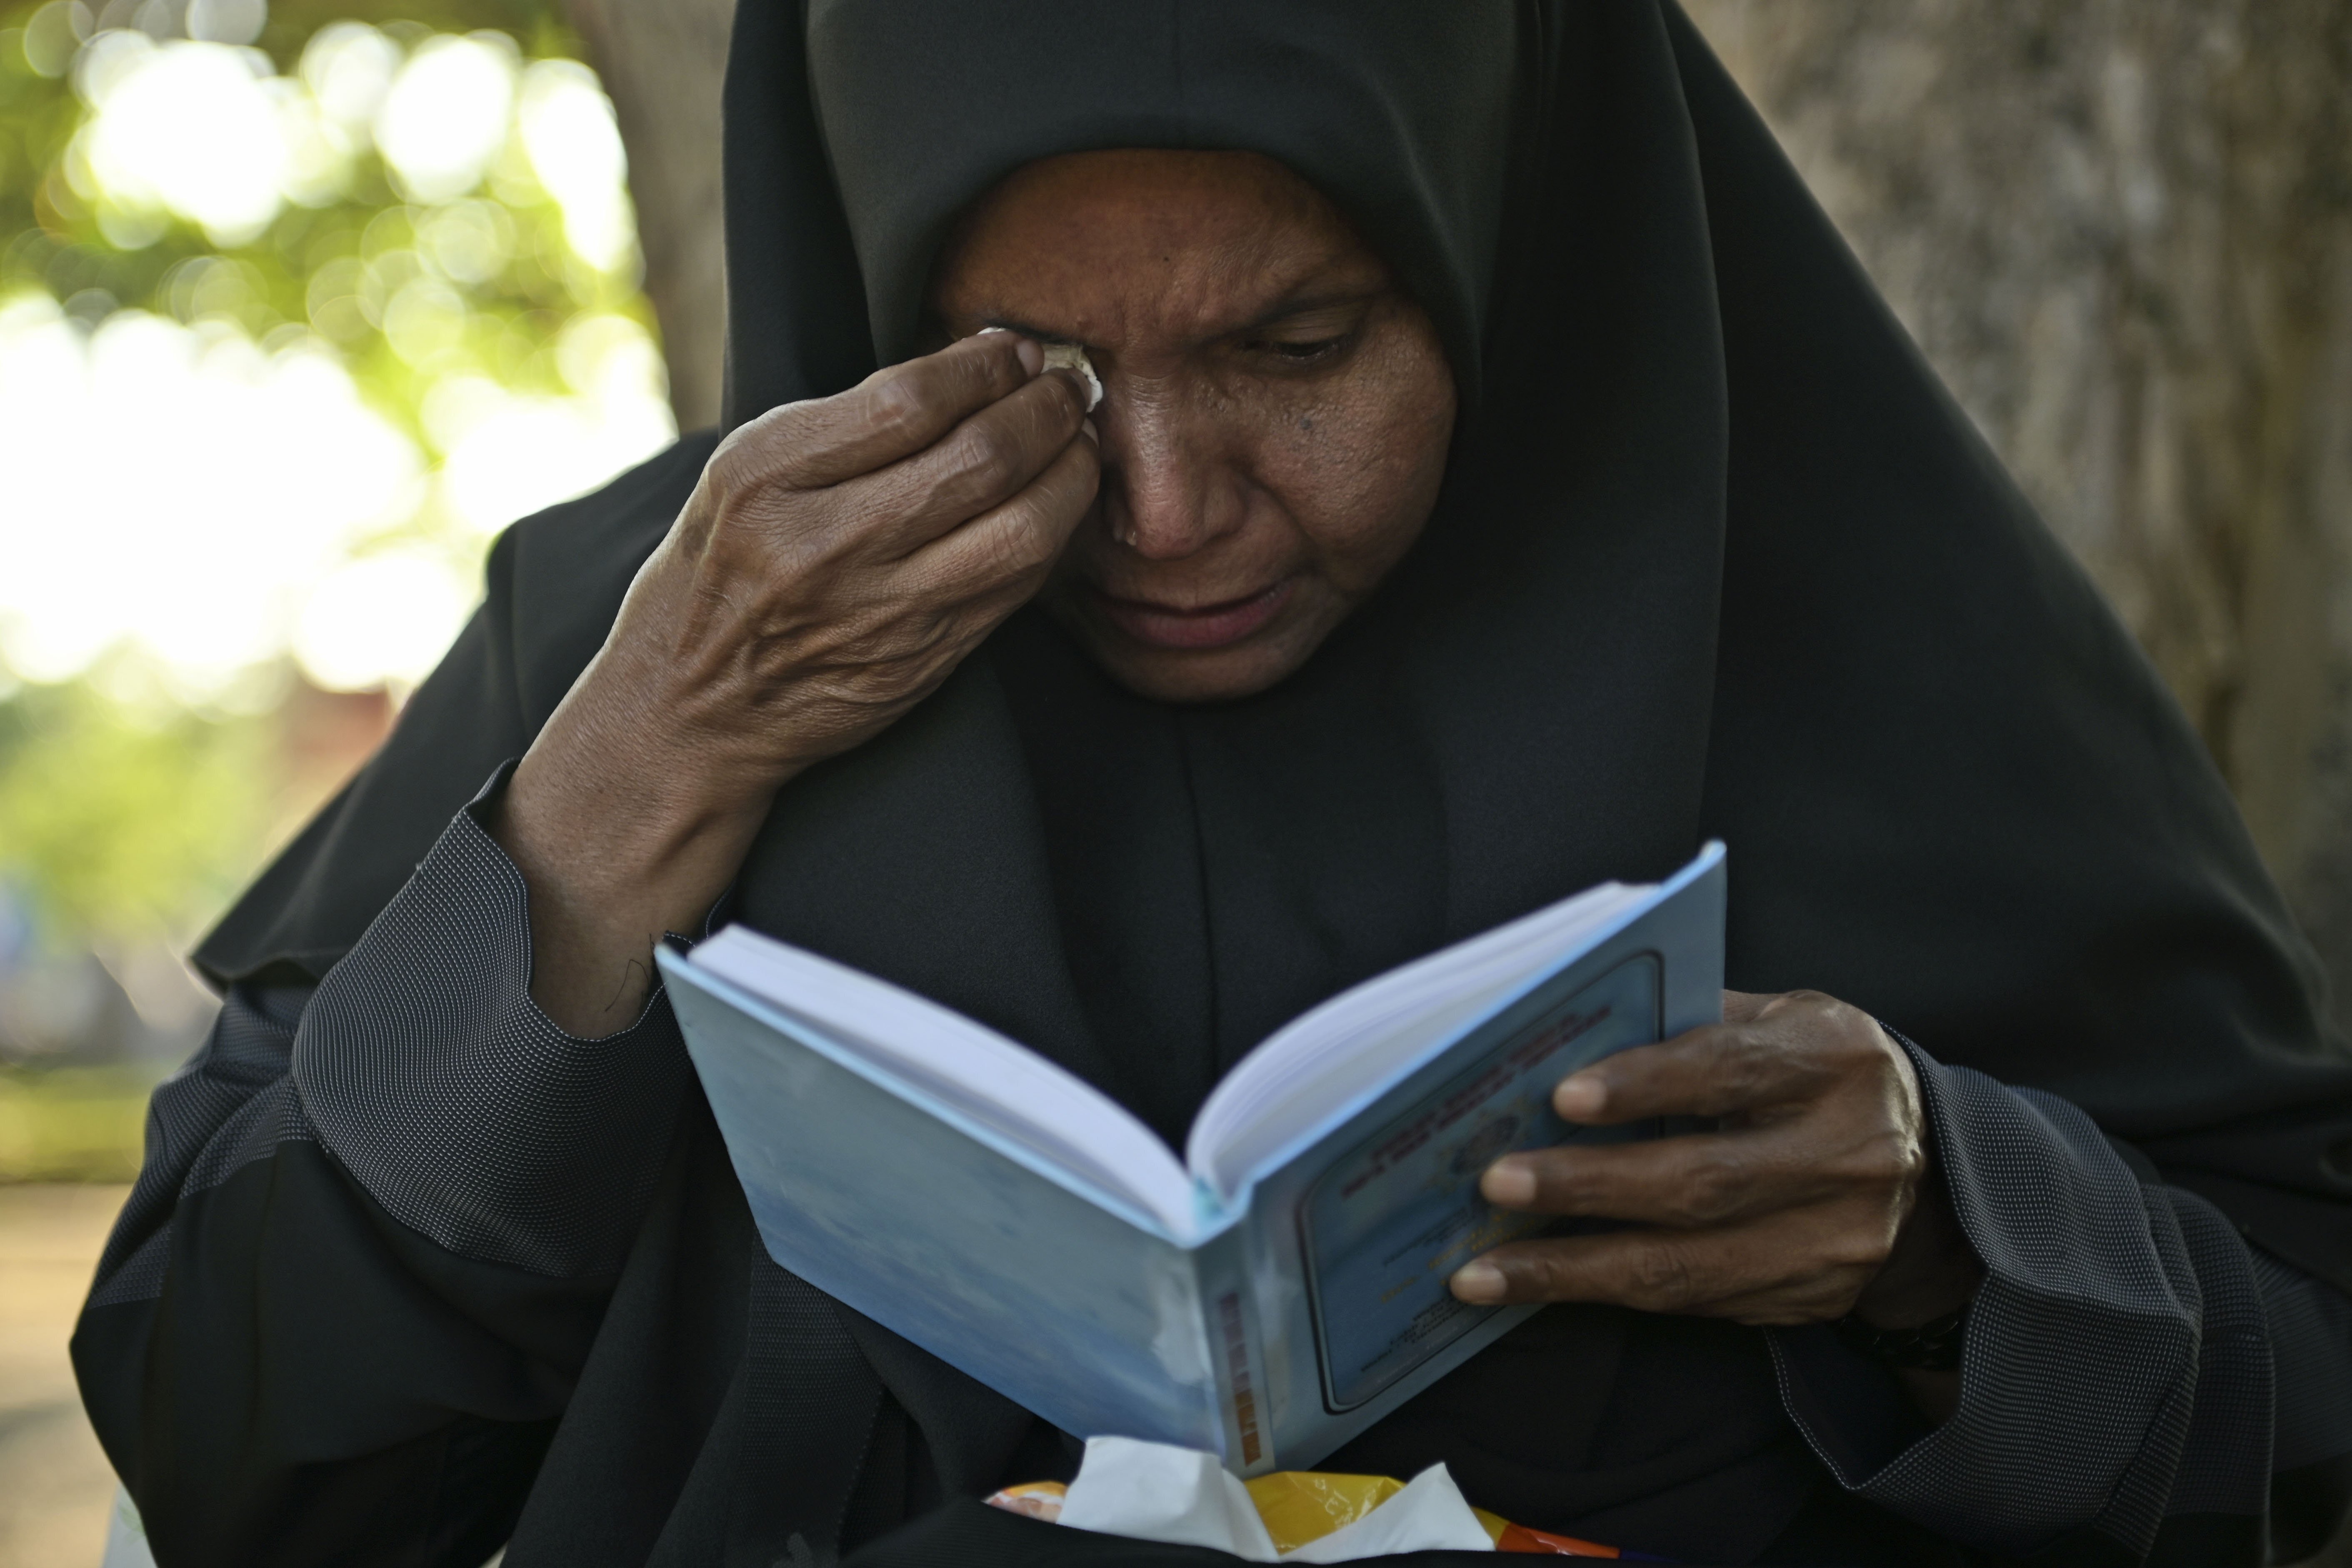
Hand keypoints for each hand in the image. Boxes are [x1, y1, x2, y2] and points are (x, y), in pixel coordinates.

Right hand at [495, 332, 1098, 1033]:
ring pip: (1019, 529)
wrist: (690, 711)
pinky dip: (1051, 537)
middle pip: (979, 459)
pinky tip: (1057, 505)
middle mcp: (821, 544)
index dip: (982, 368)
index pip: (908, 401)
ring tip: (1079, 443)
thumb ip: (843, 426)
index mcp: (765, 478)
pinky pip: (1014, 588)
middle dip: (1045, 411)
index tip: (1013, 351)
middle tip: (1068, 388)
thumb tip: (971, 367)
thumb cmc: (719, 572)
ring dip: (1069, 475)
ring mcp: (878, 611)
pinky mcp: (921, 662)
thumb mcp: (743, 477)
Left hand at [1450, 991, 1981, 1335]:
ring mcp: (1834, 1239)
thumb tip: (1568, 1033)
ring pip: (1688, 1264)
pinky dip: (1604, 1294)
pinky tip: (1539, 1285)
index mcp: (1835, 1061)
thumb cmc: (1816, 1072)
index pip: (1731, 1071)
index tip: (1563, 1096)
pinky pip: (1692, 1301)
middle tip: (1497, 1182)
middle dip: (1589, 1185)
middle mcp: (1848, 1155)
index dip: (1646, 1084)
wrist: (1929, 1168)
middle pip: (1705, 1181)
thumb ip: (1692, 1022)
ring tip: (1485, 1268)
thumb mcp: (1779, 1021)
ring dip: (1575, 1268)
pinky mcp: (1807, 1297)